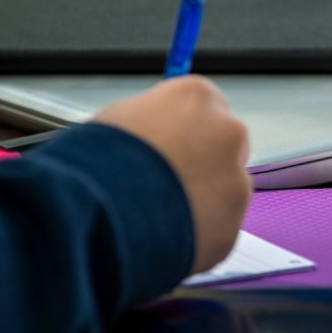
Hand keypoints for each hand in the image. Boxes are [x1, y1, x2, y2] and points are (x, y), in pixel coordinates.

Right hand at [93, 76, 250, 272]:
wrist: (99, 214)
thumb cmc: (96, 163)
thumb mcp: (118, 121)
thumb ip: (153, 121)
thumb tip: (157, 132)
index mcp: (196, 97)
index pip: (206, 106)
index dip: (186, 129)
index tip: (173, 145)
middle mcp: (227, 131)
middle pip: (225, 144)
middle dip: (203, 162)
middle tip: (168, 183)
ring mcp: (235, 177)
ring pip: (227, 188)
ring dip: (204, 199)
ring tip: (162, 215)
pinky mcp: (233, 219)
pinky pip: (220, 225)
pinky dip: (200, 232)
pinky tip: (168, 235)